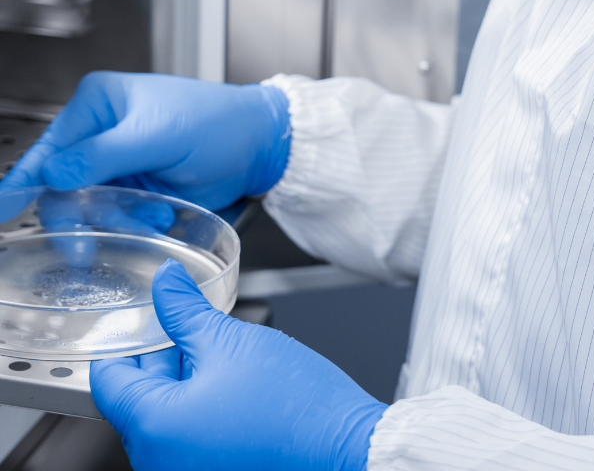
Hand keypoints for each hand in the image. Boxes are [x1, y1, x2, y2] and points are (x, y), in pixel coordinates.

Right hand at [0, 72, 290, 210]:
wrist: (257, 144)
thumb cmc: (217, 123)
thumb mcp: (159, 134)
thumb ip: (104, 154)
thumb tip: (55, 172)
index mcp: (99, 103)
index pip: (49, 147)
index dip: (21, 181)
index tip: (1, 210)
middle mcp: (101, 132)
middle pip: (63, 184)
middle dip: (80, 215)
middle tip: (85, 244)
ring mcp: (119, 162)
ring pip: (89, 206)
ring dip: (116, 219)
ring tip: (152, 215)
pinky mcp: (136, 187)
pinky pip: (115, 215)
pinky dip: (131, 223)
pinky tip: (159, 216)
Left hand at [91, 260, 387, 470]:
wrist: (343, 450)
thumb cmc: (294, 405)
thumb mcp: (231, 340)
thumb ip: (185, 309)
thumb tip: (165, 281)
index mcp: (153, 429)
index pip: (109, 379)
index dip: (125, 339)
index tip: (142, 316)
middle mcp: (160, 463)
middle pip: (139, 398)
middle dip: (163, 356)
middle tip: (192, 324)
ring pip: (167, 416)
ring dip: (185, 380)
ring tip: (222, 353)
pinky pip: (189, 438)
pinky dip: (201, 407)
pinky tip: (232, 383)